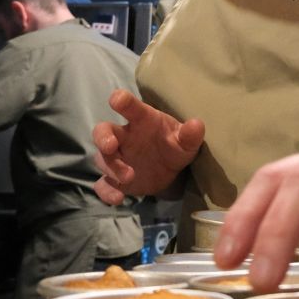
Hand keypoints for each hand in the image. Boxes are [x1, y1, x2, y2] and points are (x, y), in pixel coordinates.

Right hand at [92, 89, 204, 203]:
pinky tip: (118, 198)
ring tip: (129, 177)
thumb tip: (196, 125)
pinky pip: (103, 185)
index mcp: (141, 120)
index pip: (129, 106)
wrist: (171, 170)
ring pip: (102, 159)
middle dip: (103, 138)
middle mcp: (124, 137)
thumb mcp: (186, 141)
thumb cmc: (175, 145)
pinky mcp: (115, 179)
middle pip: (103, 131)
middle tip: (111, 147)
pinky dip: (106, 192)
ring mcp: (117, 158)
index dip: (121, 100)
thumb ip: (190, 134)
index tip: (116, 100)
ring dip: (112, 168)